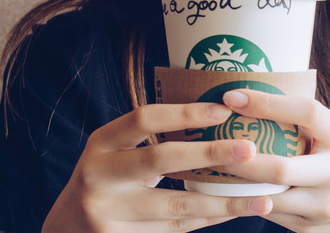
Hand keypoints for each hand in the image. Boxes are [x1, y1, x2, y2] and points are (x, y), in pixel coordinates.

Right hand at [42, 103, 272, 232]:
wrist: (66, 228)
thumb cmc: (107, 177)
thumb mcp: (115, 150)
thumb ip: (151, 136)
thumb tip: (220, 115)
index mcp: (101, 142)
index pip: (144, 118)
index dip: (184, 112)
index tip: (224, 110)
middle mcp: (99, 175)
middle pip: (160, 159)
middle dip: (210, 153)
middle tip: (250, 149)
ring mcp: (107, 212)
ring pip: (176, 205)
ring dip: (224, 202)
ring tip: (263, 199)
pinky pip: (176, 229)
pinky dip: (209, 219)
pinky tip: (236, 212)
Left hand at [216, 89, 329, 232]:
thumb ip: (308, 126)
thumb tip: (251, 98)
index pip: (305, 112)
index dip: (266, 103)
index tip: (231, 96)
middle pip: (279, 167)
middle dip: (237, 157)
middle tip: (207, 143)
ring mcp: (324, 207)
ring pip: (266, 197)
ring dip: (232, 185)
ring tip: (205, 167)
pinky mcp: (310, 229)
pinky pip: (268, 213)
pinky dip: (243, 201)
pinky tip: (222, 190)